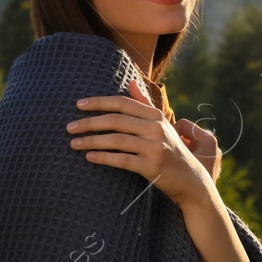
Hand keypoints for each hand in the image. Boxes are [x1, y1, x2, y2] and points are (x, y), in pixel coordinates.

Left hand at [67, 79, 213, 207]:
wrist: (191, 180)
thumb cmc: (172, 150)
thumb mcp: (161, 124)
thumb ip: (144, 103)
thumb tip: (130, 81)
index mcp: (156, 116)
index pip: (123, 103)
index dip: (99, 102)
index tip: (78, 105)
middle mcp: (156, 129)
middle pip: (116, 120)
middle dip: (90, 122)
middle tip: (69, 127)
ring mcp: (155, 148)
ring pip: (116, 140)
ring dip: (91, 140)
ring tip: (73, 143)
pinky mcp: (152, 167)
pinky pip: (122, 160)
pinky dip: (104, 157)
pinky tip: (89, 156)